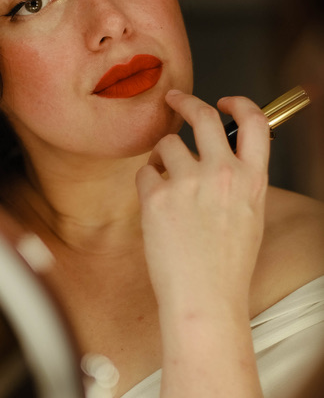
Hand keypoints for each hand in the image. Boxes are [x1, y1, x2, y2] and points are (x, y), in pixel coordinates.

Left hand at [136, 89, 269, 318]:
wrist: (202, 298)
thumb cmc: (225, 266)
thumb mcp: (250, 216)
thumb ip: (240, 181)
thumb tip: (222, 155)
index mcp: (252, 179)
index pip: (253, 121)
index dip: (239, 102)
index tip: (223, 99)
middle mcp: (223, 174)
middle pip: (202, 115)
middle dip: (184, 101)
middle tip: (172, 99)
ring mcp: (188, 183)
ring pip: (166, 144)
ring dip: (162, 157)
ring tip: (166, 184)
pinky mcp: (157, 196)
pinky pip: (145, 172)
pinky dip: (147, 183)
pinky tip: (157, 207)